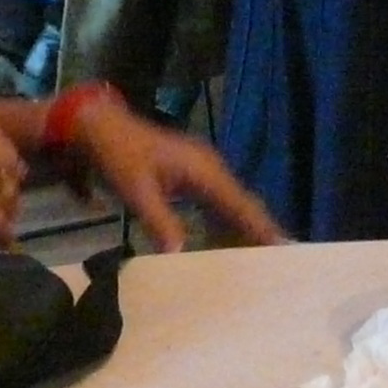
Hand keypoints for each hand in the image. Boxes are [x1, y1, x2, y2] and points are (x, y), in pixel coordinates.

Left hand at [59, 97, 283, 249]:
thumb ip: (161, 222)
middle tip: (280, 261)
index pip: (241, 204)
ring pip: (232, 203)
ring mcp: (202, 169)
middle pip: (243, 204)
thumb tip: (181, 255)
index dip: (262, 227)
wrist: (100, 127)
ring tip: (261, 258)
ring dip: (244, 228)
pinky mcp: (192, 174)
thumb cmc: (119, 156)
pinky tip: (228, 242)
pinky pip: (218, 201)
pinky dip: (227, 221)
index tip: (286, 247)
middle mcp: (210, 168)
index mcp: (203, 170)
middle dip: (260, 230)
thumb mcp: (137, 191)